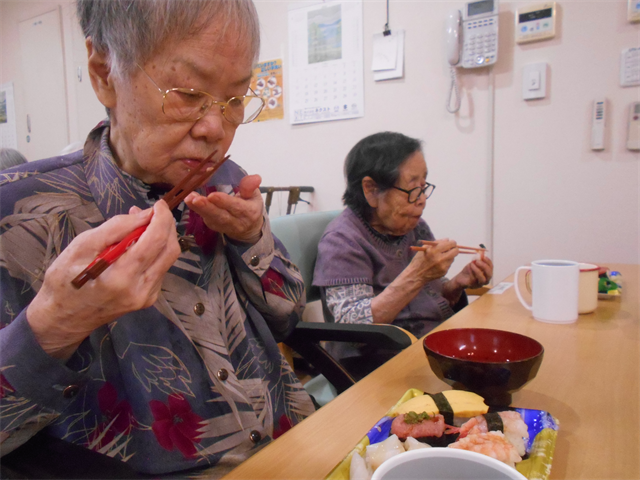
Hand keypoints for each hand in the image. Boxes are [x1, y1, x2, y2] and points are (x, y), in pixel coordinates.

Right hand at [26, 201, 180, 358]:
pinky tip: (139, 244)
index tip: (158, 204)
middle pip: (169, 250)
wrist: (64, 318)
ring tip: (141, 224)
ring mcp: (146, 296)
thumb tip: (144, 214)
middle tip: (153, 212)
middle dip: (166, 226)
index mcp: (120, 277)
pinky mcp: (148, 299)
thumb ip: (115, 228)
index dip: (161, 219)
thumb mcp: (81, 246)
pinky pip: (160, 269)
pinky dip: (155, 252)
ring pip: (168, 260)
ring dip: (161, 238)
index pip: (154, 242)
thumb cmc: (65, 280)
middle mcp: (140, 289)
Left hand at [184, 174, 263, 243]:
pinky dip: (196, 210)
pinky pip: (206, 219)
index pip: (236, 207)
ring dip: (199, 208)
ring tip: (189, 199)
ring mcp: (224, 226)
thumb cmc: (250, 206)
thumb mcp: (254, 195)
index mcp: (249, 212)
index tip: (212, 195)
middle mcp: (236, 221)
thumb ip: (251, 187)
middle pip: (221, 215)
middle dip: (207, 207)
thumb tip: (255, 177)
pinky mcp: (214, 226)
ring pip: (211, 218)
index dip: (224, 202)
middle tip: (195, 199)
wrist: (249, 228)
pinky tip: (189, 201)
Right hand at [406, 238, 457, 284]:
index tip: (450, 243)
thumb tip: (447, 239)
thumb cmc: (419, 260)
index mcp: (434, 251)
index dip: (452, 242)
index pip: (450, 244)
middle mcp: (440, 259)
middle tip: (450, 249)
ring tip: (440, 257)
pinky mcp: (444, 272)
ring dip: (449, 256)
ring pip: (453, 258)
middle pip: (456, 251)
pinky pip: (449, 264)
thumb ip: (436, 242)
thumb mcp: (425, 248)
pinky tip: (438, 264)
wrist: (416, 275)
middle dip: (454, 249)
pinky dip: (445, 262)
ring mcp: (443, 266)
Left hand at [452, 255, 493, 289]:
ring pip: (483, 279)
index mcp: (487, 273)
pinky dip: (472, 273)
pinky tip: (469, 267)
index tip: (483, 256)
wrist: (460, 278)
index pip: (491, 267)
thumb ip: (478, 260)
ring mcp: (480, 284)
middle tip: (478, 261)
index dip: (488, 262)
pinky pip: (475, 280)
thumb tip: (482, 254)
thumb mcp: (474, 263)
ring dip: (478, 270)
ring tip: (472, 264)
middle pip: (489, 274)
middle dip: (484, 266)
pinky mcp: (473, 285)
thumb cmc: (469, 271)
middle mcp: (486, 279)